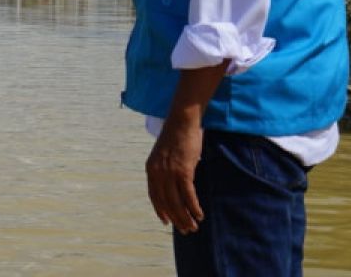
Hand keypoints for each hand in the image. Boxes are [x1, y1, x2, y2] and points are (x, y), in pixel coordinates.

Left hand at [145, 115, 204, 233]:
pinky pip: (188, 196)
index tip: (166, 221)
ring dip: (185, 217)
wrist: (182, 121)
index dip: (160, 210)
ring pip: (177, 202)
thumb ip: (165, 169)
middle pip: (166, 202)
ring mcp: (170, 173)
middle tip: (184, 230)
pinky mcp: (183, 171)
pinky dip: (194, 208)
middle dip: (176, 218)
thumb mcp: (164, 154)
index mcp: (150, 169)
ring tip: (193, 227)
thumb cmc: (176, 135)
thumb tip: (174, 185)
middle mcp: (158, 173)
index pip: (154, 195)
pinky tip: (199, 215)